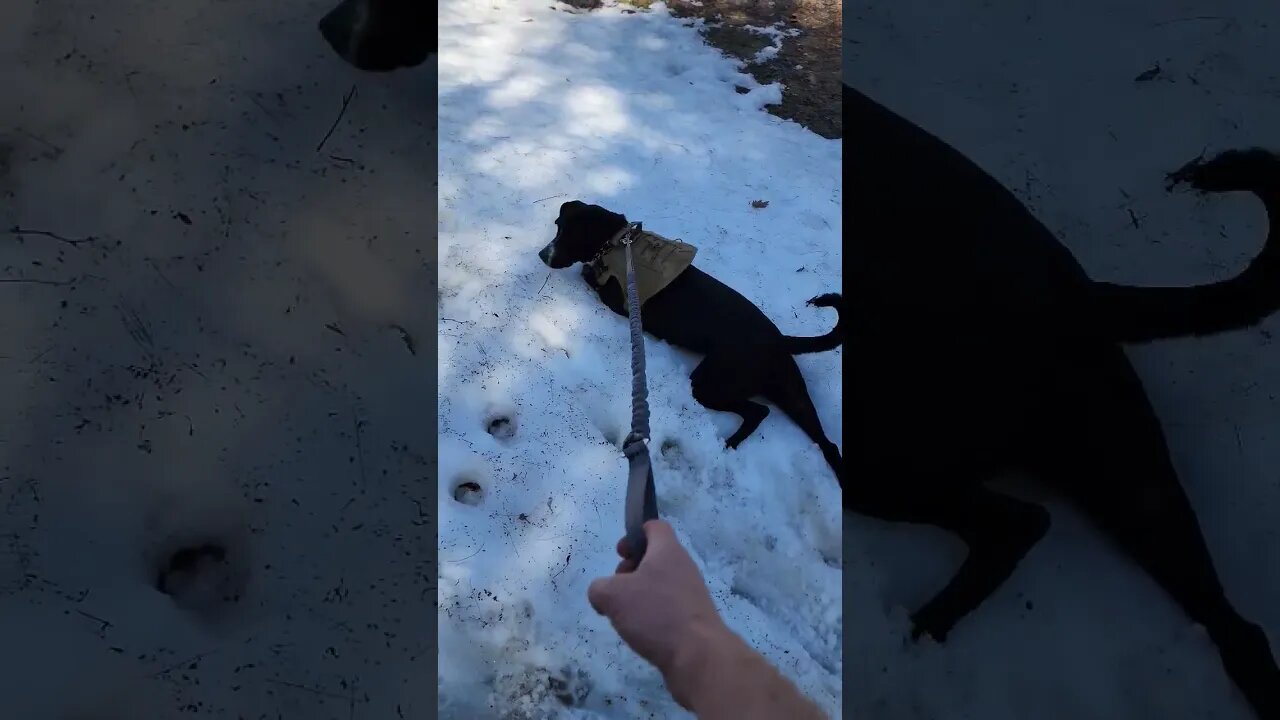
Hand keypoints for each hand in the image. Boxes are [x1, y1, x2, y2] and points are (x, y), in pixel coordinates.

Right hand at [587, 520, 723, 679]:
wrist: (697, 654)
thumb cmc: (655, 613)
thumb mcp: (612, 595)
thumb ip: (599, 588)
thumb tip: (602, 594)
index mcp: (668, 550)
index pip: (655, 526)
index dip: (634, 535)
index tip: (620, 554)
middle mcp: (684, 567)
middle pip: (654, 558)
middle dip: (630, 571)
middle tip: (617, 590)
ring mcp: (692, 593)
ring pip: (659, 585)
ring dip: (639, 596)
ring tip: (626, 616)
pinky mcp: (694, 617)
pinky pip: (667, 607)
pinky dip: (652, 615)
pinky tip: (642, 633)